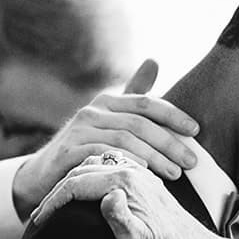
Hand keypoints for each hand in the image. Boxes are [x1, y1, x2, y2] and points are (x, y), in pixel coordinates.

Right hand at [10, 58, 201, 219]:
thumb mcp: (109, 121)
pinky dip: (128, 165)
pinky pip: (105, 157)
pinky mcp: (68, 153)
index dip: (173, 115)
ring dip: (155, 158)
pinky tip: (146, 178)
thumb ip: (132, 95)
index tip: (196, 131)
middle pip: (139, 123)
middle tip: (192, 162)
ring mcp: (78, 131)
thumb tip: (154, 60)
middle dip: (170, 142)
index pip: (146, 102)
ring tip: (175, 174)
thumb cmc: (84, 148)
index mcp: (106, 101)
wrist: (43, 176)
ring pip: (126, 140)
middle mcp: (92, 111)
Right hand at [32, 159, 233, 238]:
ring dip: (70, 181)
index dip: (53, 201)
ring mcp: (136, 172)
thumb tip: (107, 196)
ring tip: (55, 204)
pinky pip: (106, 168)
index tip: (39, 220)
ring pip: (92, 164)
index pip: (76, 183)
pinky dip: (86, 178)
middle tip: (40, 214)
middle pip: (82, 169)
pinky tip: (80, 195)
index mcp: (126, 182)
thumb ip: (121, 219)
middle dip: (57, 191)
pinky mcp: (141, 179)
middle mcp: (131, 170)